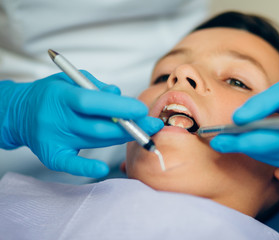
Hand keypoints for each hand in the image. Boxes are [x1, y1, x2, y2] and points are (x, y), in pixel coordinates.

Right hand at [0, 71, 162, 176]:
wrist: (20, 112)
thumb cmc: (52, 93)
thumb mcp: (70, 78)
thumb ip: (95, 85)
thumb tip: (119, 95)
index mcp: (62, 96)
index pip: (93, 102)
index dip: (120, 108)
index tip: (142, 110)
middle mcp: (58, 119)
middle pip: (98, 127)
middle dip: (130, 126)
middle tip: (153, 125)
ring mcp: (54, 139)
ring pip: (94, 141)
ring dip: (121, 138)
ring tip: (144, 133)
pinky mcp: (52, 155)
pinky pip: (70, 164)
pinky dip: (86, 168)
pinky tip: (102, 170)